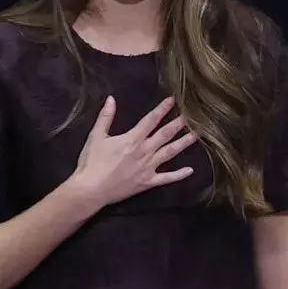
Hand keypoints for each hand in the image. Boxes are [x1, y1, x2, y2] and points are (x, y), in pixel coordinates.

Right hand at [69, 95, 197, 207]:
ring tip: (196, 135)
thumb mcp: (96, 136)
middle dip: (178, 123)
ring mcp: (148, 167)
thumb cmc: (92, 162)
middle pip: (165, 134)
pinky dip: (179, 175)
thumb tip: (111, 98)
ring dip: (183, 143)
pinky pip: (166, 178)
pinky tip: (190, 170)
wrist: (91, 190)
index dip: (162, 109)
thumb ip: (105, 117)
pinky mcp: (147, 182)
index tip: (173, 100)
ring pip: (170, 153)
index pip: (151, 120)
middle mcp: (144, 151)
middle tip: (193, 115)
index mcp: (133, 139)